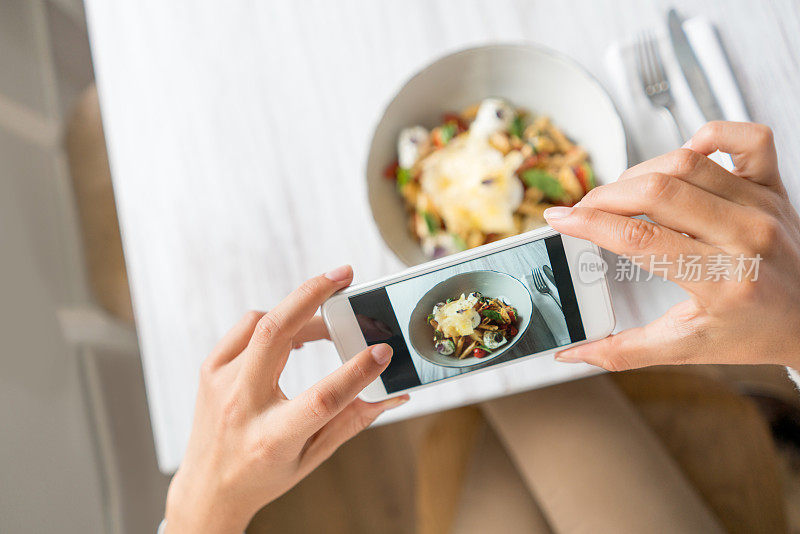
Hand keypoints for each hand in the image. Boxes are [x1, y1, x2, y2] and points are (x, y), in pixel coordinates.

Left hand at [164, 265, 408, 532]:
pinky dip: (274, 321)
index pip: (321, 399)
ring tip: (330, 321)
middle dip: (312, 296)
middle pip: (275, 334)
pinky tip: (294, 329)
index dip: (356, 372)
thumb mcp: (312, 458)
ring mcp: (220, 382)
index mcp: (273, 437)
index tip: (383, 350)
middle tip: (344, 275)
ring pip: (262, 323)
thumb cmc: (264, 476)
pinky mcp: (209, 369)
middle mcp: (241, 404)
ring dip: (300, 312)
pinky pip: (246, 328)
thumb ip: (352, 422)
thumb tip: (394, 395)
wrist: (207, 489)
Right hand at [544, 121, 799, 370]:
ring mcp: (762, 205)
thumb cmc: (753, 333)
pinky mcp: (773, 186)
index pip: (640, 240)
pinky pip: (745, 138)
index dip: (590, 225)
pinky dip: (709, 136)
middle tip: (583, 209)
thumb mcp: (687, 349)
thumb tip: (570, 354)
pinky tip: (682, 156)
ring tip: (621, 194)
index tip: (558, 219)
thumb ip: (624, 352)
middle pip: (658, 193)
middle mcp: (746, 236)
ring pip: (687, 162)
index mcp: (722, 282)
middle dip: (606, 196)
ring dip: (640, 172)